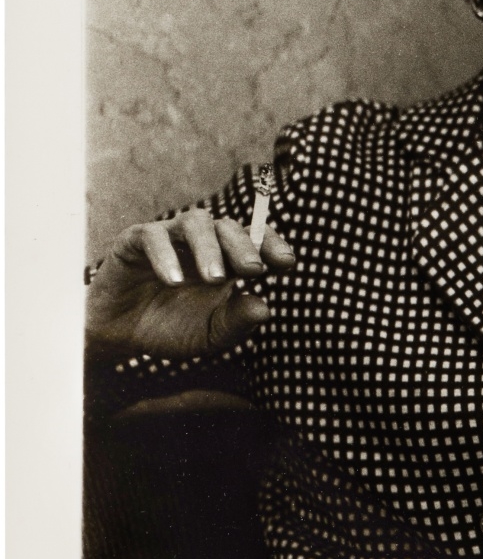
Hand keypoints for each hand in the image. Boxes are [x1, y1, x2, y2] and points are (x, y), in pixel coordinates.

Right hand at [85, 209, 295, 360]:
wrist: (121, 336)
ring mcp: (170, 237)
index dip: (272, 245)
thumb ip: (237, 322)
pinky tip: (173, 281)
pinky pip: (153, 236)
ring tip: (214, 278)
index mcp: (227, 260)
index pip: (256, 240)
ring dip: (209, 247)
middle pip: (230, 227)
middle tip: (252, 270)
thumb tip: (265, 308)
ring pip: (195, 222)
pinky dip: (165, 256)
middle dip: (244, 247)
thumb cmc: (172, 330)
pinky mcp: (135, 241)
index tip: (286, 263)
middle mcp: (201, 243)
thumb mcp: (210, 335)